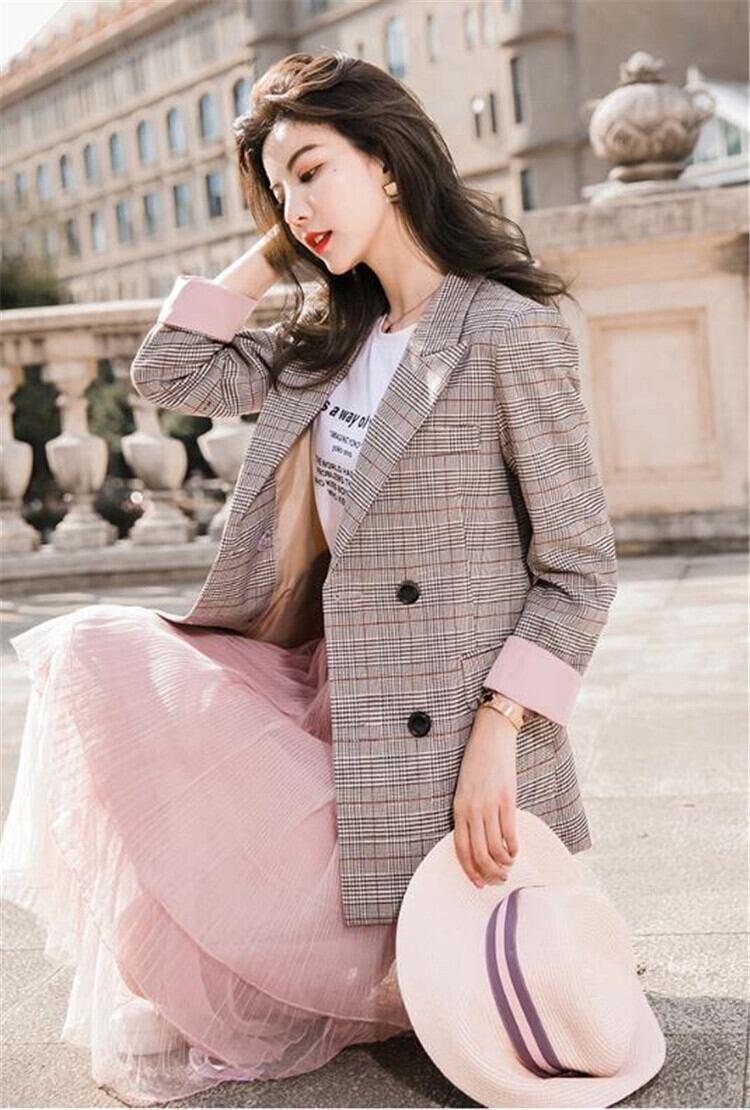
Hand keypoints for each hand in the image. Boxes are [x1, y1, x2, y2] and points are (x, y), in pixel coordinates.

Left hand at [452, 707, 518, 888]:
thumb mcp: (464, 790)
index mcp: (458, 809)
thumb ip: (468, 814)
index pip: (461, 849)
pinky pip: (510, 833)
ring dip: (503, 864)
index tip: (479, 883)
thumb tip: (478, 842)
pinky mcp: (507, 799)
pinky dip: (514, 848)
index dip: (470, 871)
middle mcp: (472, 810)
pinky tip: (516, 851)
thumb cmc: (477, 764)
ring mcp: (489, 805)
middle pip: (479, 854)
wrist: (490, 737)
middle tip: (498, 879)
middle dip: (489, 873)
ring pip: (495, 848)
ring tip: (508, 866)